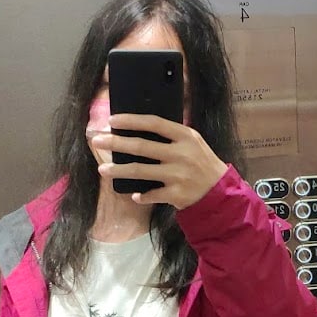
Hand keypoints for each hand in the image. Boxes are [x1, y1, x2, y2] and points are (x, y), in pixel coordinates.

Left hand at [93, 114, 227, 209]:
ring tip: (102, 170)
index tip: (112, 120)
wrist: (220, 192)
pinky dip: (141, 195)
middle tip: (96, 141)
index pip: (154, 123)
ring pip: (141, 171)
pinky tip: (133, 195)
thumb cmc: (202, 163)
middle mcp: (180, 154)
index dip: (131, 121)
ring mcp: (177, 175)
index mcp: (185, 136)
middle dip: (116, 143)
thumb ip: (171, 136)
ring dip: (119, 171)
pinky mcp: (176, 194)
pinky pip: (151, 194)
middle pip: (141, 146)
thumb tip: (138, 129)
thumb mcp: (193, 143)